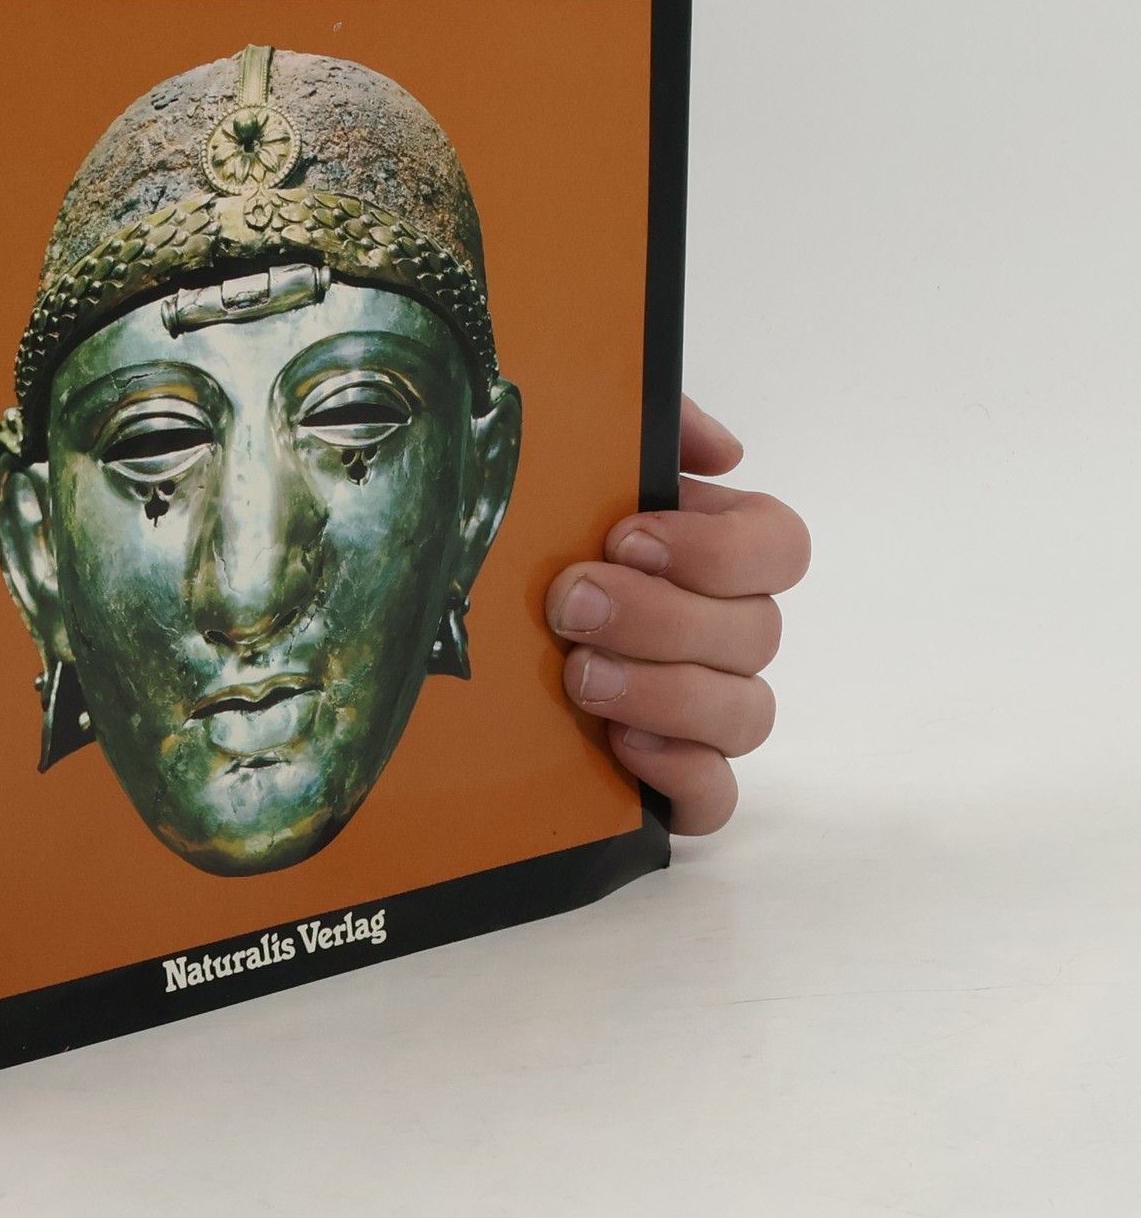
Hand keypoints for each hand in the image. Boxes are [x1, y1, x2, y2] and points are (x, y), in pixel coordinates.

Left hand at [544, 396, 809, 833]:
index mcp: (707, 547)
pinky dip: (682, 773)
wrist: (437, 612)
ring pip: (746, 713)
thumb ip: (647, 421)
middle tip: (569, 604)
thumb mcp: (568, 449)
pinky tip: (622, 742)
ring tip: (580, 676)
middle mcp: (720, 629)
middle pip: (757, 632)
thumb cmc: (520, 529)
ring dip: (666, 691)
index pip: (781, 546)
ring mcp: (700, 710)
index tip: (626, 538)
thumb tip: (725, 450)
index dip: (719, 549)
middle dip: (660, 617)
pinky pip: (716, 796)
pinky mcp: (668, 779)